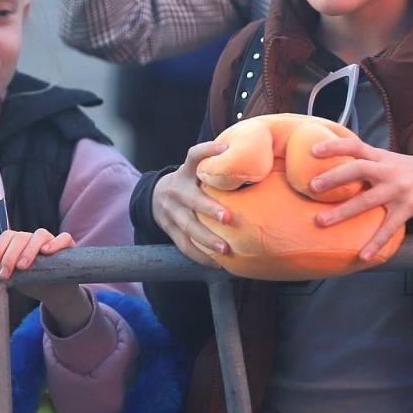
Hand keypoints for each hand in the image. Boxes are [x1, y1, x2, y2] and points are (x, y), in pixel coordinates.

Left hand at [0, 229, 90, 334]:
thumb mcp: (16, 279)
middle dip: (9, 255)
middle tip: (4, 274)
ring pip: (40, 235)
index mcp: (18, 243)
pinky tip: (46, 252)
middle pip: (20, 237)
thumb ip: (5, 273)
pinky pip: (64, 238)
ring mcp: (50, 240)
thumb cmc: (32, 283)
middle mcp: (33, 238)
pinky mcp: (67, 246)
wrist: (55, 293)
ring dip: (28, 250)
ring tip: (22, 266)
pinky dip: (55, 243)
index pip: (6, 237)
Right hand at [151, 140, 233, 266]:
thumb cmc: (189, 182)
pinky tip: (217, 264)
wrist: (154, 196)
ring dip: (206, 238)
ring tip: (225, 249)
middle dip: (209, 208)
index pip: (193, 156)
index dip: (206, 151)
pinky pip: (183, 245)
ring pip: (187, 226)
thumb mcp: (195, 170)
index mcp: (185, 172)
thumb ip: (216, 167)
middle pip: (191, 199)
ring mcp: (170, 211)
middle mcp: (176, 190)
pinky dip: (199, 255)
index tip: (223, 148)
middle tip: (228, 218)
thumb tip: (258, 160)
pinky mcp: (169, 229)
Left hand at [308, 138, 412, 261]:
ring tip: (321, 221)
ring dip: (343, 211)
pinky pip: (389, 227)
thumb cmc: (412, 171)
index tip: (312, 150)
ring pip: (367, 200)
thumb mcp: (391, 161)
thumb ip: (368, 164)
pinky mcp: (409, 208)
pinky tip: (363, 256)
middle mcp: (389, 171)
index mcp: (382, 157)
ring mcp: (399, 190)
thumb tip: (335, 170)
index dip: (334, 146)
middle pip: (359, 169)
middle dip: (334, 178)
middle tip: (311, 186)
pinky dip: (375, 243)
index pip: (355, 145)